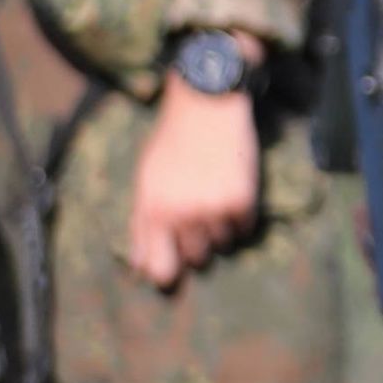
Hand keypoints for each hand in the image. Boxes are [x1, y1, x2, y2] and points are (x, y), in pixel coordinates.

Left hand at [124, 70, 262, 286]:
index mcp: (153, 212)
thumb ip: (142, 224)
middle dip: (197, 243)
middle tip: (199, 218)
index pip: (159, 266)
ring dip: (220, 228)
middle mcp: (181, 216)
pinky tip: (233, 193)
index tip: (173, 273)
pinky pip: (244, 229)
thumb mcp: (146, 181)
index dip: (166, 274)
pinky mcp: (242, 202)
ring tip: (216, 198)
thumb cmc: (171, 143)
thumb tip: (139, 265)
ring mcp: (213, 210)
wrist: (207, 108)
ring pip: (222, 244)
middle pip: (196, 258)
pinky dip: (241, 217)